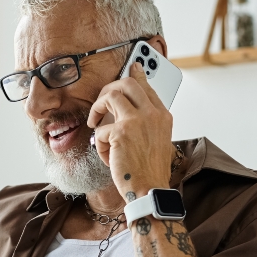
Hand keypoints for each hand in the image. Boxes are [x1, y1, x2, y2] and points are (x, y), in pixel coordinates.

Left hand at [87, 62, 174, 199]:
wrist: (149, 190)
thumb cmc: (149, 170)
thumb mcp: (156, 141)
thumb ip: (146, 122)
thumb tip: (129, 109)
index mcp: (163, 115)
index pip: (146, 86)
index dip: (136, 76)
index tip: (133, 66)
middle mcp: (152, 113)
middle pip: (127, 82)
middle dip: (109, 89)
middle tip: (100, 103)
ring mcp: (137, 120)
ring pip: (110, 95)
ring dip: (96, 110)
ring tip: (94, 125)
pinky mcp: (120, 132)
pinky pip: (99, 130)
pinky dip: (99, 146)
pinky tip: (108, 158)